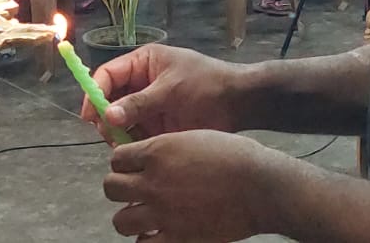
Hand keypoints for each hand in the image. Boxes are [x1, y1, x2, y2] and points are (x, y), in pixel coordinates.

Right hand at [82, 44, 245, 142]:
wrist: (238, 103)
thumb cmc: (206, 85)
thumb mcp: (171, 90)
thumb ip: (139, 103)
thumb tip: (108, 115)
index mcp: (143, 63)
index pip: (108, 75)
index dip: (95, 93)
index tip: (90, 115)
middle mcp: (141, 83)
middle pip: (109, 100)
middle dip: (105, 117)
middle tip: (109, 134)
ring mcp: (148, 105)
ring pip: (120, 120)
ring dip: (117, 132)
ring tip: (123, 144)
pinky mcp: (156, 125)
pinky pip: (135, 134)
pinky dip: (131, 143)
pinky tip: (134, 151)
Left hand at [103, 130, 291, 240]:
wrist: (259, 186)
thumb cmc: (235, 156)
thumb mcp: (196, 137)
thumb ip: (168, 148)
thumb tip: (153, 158)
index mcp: (158, 152)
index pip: (117, 158)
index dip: (123, 162)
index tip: (133, 166)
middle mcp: (153, 182)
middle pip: (110, 187)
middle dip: (119, 187)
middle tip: (134, 190)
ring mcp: (162, 212)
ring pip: (120, 220)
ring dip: (129, 216)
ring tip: (143, 214)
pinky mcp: (176, 236)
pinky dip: (146, 239)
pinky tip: (157, 233)